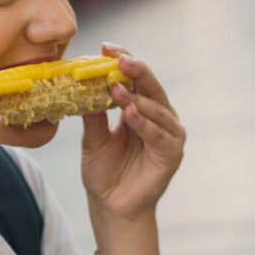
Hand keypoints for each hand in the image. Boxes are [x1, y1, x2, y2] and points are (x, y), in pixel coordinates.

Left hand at [81, 45, 184, 221]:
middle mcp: (160, 117)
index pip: (136, 78)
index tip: (106, 47)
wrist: (112, 207)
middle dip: (136, 70)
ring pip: (157, 108)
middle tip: (120, 58)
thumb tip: (83, 85)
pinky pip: (158, 134)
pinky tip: (129, 113)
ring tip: (116, 88)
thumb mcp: (93, 138)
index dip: (123, 61)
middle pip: (151, 87)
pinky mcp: (172, 154)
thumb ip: (93, 114)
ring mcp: (169, 134)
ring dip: (137, 97)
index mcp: (143, 108)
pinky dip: (145, 123)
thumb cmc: (105, 172)